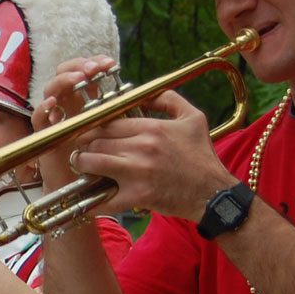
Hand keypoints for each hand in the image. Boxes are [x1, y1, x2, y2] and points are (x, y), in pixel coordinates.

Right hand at [32, 55, 117, 193]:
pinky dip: (43, 109)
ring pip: (50, 90)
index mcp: (86, 100)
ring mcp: (55, 119)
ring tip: (77, 79)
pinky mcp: (45, 136)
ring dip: (63, 81)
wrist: (84, 189)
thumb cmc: (104, 162)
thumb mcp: (118, 133)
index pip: (85, 72)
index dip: (94, 63)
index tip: (109, 63)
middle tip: (93, 69)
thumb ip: (126, 115)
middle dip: (78, 66)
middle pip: (65, 74)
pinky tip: (53, 105)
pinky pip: (37, 118)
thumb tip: (151, 97)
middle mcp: (68, 106)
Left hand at [61, 90, 232, 219]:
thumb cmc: (202, 156)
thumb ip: (168, 99)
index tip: (87, 134)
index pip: (107, 123)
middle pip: (96, 142)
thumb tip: (144, 92)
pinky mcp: (137, 196)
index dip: (92, 128)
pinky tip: (89, 199)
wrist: (213, 192)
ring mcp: (138, 173)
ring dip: (82, 166)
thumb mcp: (193, 118)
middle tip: (81, 150)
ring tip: (81, 167)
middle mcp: (142, 148)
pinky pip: (104, 198)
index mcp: (152, 128)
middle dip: (84, 147)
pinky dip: (92, 201)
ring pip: (93, 164)